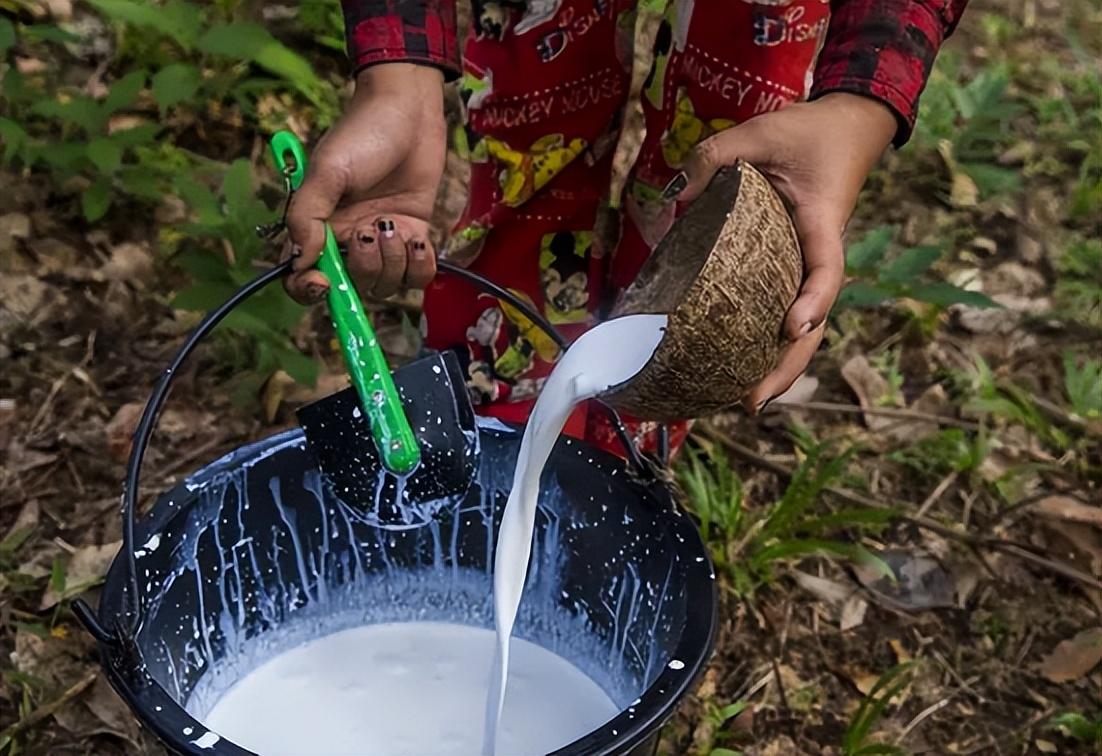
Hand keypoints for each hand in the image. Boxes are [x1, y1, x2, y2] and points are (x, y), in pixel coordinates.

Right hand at [284, 63, 446, 302]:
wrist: (410, 112)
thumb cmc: (363, 134)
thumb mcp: (327, 171)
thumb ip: (307, 217)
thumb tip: (300, 260)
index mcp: (318, 226)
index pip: (301, 275)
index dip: (310, 290)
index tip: (325, 282)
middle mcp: (348, 239)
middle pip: (351, 286)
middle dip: (366, 267)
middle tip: (374, 229)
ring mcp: (382, 240)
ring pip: (386, 285)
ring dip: (394, 263)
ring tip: (397, 225)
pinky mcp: (413, 235)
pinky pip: (416, 276)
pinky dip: (420, 266)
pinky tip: (419, 238)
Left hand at [676, 93, 896, 412]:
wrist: (848, 126)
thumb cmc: (809, 131)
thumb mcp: (760, 132)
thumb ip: (714, 157)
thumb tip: (672, 198)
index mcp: (822, 223)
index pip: (825, 269)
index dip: (812, 302)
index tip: (792, 329)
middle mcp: (819, 254)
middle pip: (814, 323)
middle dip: (788, 366)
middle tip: (751, 400)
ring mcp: (808, 265)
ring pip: (803, 327)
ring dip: (779, 367)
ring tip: (743, 401)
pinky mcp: (794, 266)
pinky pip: (785, 309)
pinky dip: (768, 343)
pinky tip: (741, 367)